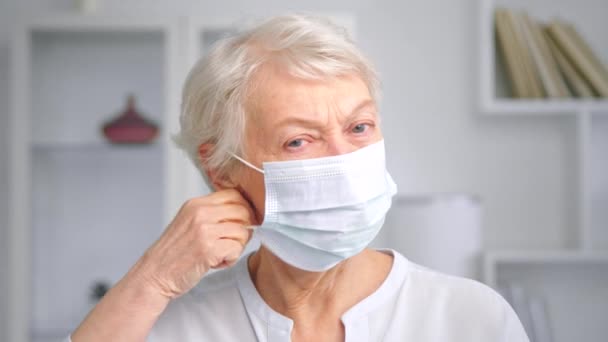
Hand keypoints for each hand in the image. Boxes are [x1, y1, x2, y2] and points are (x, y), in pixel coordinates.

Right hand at [132, 189, 255, 298]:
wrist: (154, 275)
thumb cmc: (173, 253)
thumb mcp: (189, 222)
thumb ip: (212, 214)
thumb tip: (244, 213)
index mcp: (196, 204)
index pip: (234, 195)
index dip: (244, 208)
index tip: (243, 222)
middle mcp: (200, 213)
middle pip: (243, 211)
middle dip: (244, 228)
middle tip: (231, 242)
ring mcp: (204, 230)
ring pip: (243, 232)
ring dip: (236, 247)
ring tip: (220, 254)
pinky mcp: (209, 249)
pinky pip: (237, 249)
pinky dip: (231, 259)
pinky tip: (216, 263)